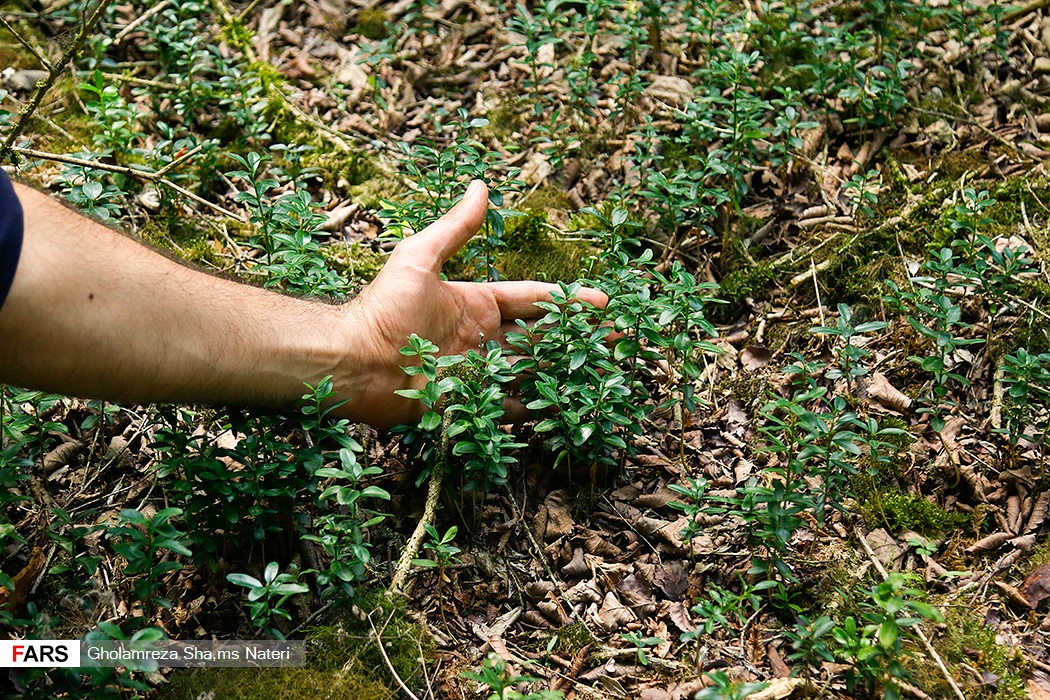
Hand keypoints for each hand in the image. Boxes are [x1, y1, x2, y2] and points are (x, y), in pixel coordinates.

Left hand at [335, 180, 606, 427]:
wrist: (355, 362)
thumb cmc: (384, 308)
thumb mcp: (420, 258)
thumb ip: (455, 228)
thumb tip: (480, 185)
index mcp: (476, 304)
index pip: (531, 299)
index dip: (566, 299)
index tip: (601, 301)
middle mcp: (481, 338)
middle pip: (539, 336)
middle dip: (575, 337)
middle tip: (615, 339)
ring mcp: (476, 371)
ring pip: (530, 370)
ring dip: (562, 370)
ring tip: (601, 372)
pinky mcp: (467, 402)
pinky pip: (507, 406)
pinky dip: (534, 408)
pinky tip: (563, 408)